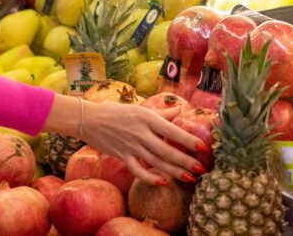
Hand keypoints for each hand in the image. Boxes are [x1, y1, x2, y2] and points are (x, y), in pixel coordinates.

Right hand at [80, 100, 204, 185]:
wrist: (89, 119)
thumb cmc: (117, 112)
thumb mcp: (140, 109)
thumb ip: (161, 113)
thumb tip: (180, 110)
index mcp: (147, 118)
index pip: (172, 130)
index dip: (188, 140)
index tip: (203, 148)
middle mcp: (140, 132)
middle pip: (167, 150)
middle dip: (186, 161)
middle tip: (201, 169)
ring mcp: (131, 146)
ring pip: (156, 162)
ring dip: (175, 171)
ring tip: (190, 178)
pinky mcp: (122, 156)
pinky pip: (138, 170)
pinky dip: (150, 178)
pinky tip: (163, 182)